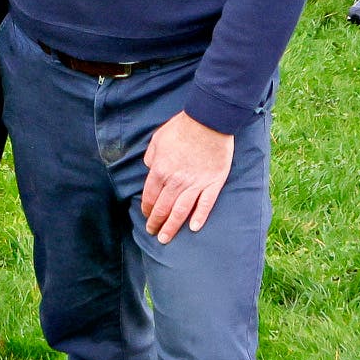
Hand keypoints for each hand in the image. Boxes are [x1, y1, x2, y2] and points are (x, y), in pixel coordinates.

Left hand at [138, 109, 235, 241]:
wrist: (209, 121)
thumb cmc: (182, 127)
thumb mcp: (157, 139)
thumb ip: (151, 156)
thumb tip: (149, 168)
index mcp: (160, 170)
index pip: (150, 197)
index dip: (147, 209)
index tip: (146, 216)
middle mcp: (176, 181)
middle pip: (163, 208)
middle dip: (156, 223)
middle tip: (153, 233)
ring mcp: (195, 184)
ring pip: (181, 211)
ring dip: (172, 227)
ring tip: (166, 238)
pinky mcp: (213, 183)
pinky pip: (205, 204)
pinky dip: (199, 217)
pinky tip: (193, 228)